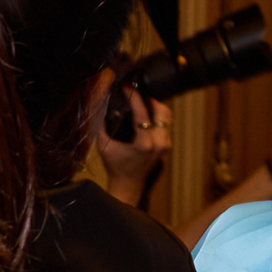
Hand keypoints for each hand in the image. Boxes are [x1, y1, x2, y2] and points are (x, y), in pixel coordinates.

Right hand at [97, 87, 171, 203]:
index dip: (134, 97)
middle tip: (136, 95)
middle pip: (161, 110)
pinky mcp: (167, 145)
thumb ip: (103, 125)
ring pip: (166, 115)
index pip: (142, 114)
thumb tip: (104, 106)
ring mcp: (165, 144)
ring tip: (141, 103)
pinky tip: (146, 114)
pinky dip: (156, 115)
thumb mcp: (104, 145)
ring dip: (154, 106)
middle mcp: (159, 143)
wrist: (128, 184)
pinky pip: (166, 123)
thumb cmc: (115, 166)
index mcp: (144, 144)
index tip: (127, 88)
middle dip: (148, 99)